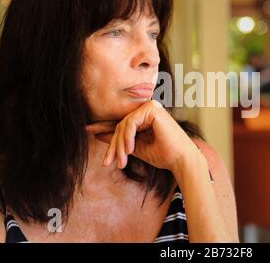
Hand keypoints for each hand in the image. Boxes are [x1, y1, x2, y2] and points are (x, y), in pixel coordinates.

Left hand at [85, 100, 200, 171]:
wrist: (180, 160)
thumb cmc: (163, 155)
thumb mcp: (135, 148)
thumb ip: (120, 141)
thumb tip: (98, 135)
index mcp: (146, 116)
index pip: (122, 124)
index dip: (105, 130)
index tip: (88, 132)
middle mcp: (148, 108)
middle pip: (121, 125)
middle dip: (113, 146)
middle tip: (107, 162)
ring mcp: (151, 106)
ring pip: (124, 125)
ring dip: (120, 145)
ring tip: (121, 161)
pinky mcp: (152, 109)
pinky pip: (131, 123)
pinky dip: (127, 138)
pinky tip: (129, 150)